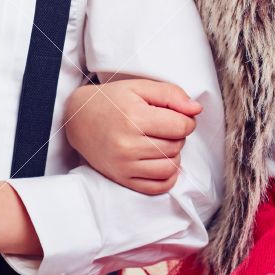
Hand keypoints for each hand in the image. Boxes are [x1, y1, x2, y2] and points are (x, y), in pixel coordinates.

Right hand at [64, 77, 201, 194]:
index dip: (186, 119)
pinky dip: (167, 176)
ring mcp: (124, 165)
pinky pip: (158, 187)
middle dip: (177, 135)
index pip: (181, 126)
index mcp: (133, 118)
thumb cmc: (111, 101)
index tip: (177, 115)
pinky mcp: (122, 179)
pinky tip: (160, 161)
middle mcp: (128, 145)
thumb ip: (171, 94)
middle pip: (176, 146)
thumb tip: (196, 110)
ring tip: (160, 142)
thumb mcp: (139, 87)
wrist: (78, 119)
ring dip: (173, 154)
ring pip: (170, 167)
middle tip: (162, 126)